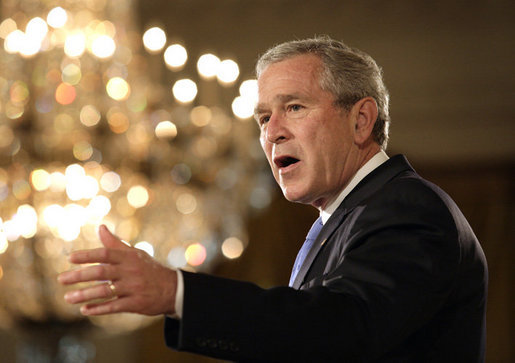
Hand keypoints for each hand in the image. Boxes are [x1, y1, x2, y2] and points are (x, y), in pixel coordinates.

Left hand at [58, 225, 176, 315]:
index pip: (105, 254)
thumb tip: (100, 227)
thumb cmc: (148, 269)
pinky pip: (114, 307)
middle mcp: (130, 271)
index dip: (87, 256)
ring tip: (68, 298)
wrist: (172, 288)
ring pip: (105, 291)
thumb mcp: (134, 254)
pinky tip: (85, 310)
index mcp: (129, 257)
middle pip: (102, 272)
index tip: (70, 258)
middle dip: (80, 276)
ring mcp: (133, 288)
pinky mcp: (136, 303)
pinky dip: (98, 309)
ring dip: (84, 295)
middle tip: (61, 279)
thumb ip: (115, 243)